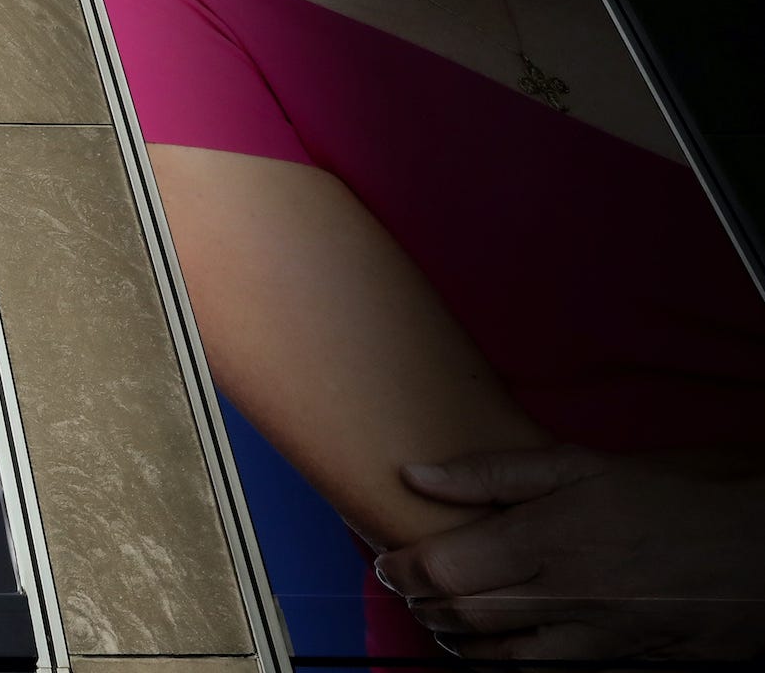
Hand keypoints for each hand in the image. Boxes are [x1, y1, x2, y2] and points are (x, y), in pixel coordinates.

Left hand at [371, 445, 764, 660]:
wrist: (755, 547)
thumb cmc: (667, 498)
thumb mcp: (580, 466)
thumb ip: (493, 472)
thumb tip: (415, 474)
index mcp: (545, 536)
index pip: (443, 567)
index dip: (403, 570)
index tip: (389, 562)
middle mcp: (562, 591)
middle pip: (461, 614)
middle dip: (423, 604)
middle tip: (410, 588)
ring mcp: (590, 633)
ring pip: (497, 653)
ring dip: (459, 639)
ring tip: (445, 619)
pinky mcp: (617, 660)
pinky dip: (508, 664)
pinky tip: (498, 649)